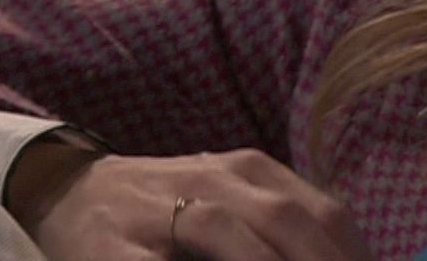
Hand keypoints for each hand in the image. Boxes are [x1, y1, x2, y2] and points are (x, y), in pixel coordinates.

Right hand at [13, 146, 373, 260]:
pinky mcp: (111, 248)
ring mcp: (159, 210)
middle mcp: (212, 180)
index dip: (354, 256)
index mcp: (252, 173)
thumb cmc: (169, 211)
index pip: (323, 214)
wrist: (71, 193)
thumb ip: (288, 233)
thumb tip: (355, 258)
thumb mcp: (236, 209)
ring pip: (223, 232)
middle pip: (283, 222)